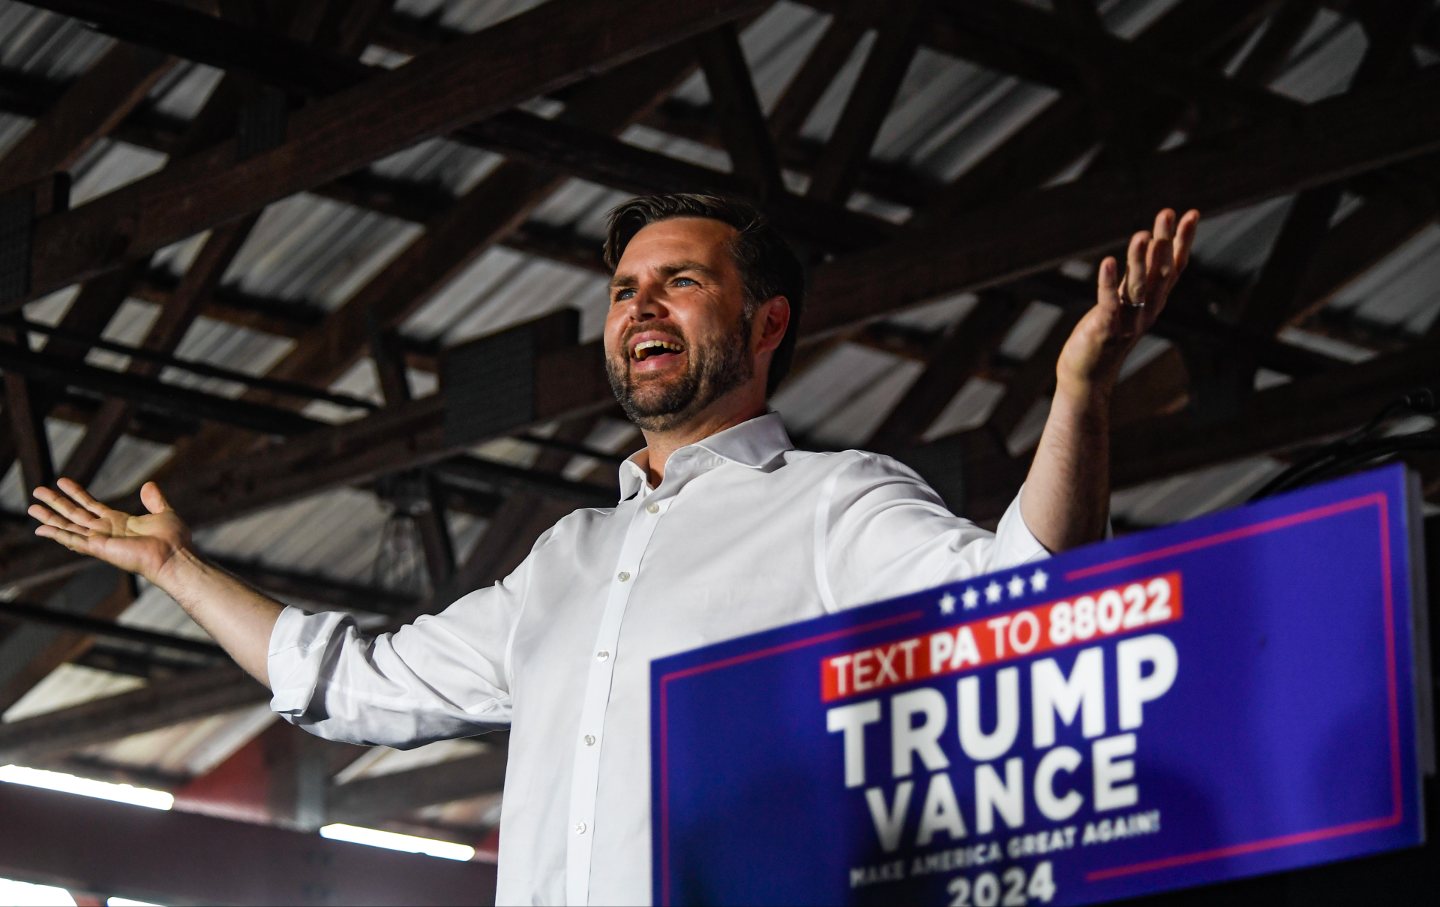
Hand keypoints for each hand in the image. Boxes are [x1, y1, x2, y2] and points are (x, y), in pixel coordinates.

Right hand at [30, 479, 191, 584]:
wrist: (175, 555)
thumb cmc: (173, 540)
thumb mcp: (163, 513)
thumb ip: (154, 500)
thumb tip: (149, 484)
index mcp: (119, 522)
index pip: (91, 505)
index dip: (76, 493)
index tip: (62, 481)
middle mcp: (106, 531)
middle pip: (75, 514)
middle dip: (56, 503)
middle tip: (37, 491)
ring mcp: (101, 540)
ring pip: (69, 525)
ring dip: (50, 517)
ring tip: (31, 507)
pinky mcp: (99, 548)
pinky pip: (74, 540)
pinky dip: (57, 534)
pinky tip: (41, 529)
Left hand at [1056, 208, 1199, 398]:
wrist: (1088, 375)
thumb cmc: (1107, 334)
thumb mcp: (1128, 302)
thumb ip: (1140, 277)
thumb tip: (1152, 241)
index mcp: (1154, 302)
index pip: (1175, 267)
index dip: (1183, 241)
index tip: (1192, 214)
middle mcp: (1146, 311)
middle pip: (1160, 273)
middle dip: (1165, 242)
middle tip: (1167, 213)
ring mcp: (1127, 322)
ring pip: (1137, 287)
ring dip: (1139, 260)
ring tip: (1142, 234)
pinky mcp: (1105, 330)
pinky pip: (1108, 303)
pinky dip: (1108, 283)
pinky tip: (1108, 262)